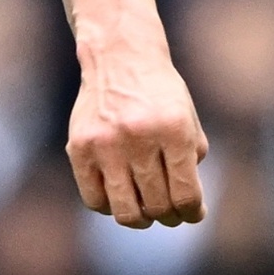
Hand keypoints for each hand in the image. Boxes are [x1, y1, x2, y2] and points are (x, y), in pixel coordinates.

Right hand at [66, 25, 209, 227]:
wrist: (119, 55)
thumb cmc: (159, 93)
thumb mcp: (187, 120)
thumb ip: (191, 161)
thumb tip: (188, 209)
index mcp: (174, 129)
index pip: (185, 195)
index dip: (193, 212)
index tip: (193, 213)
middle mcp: (140, 136)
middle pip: (157, 206)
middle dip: (169, 216)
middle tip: (171, 213)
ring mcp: (106, 143)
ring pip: (125, 212)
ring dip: (141, 219)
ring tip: (146, 213)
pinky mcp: (79, 147)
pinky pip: (94, 200)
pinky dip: (110, 206)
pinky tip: (120, 195)